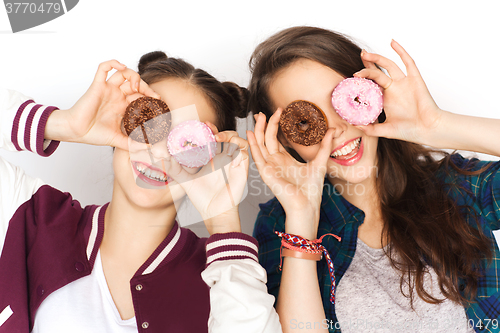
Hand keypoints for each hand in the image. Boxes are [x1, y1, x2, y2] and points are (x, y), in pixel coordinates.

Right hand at [45, 60, 159, 149]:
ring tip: (137, 87)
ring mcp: (107, 89)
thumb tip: (148, 148)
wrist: (76, 132)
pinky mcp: (97, 85)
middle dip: (147, 87)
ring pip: (123, 73)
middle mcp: (116, 96)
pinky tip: (121, 66)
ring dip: (133, 76)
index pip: (140, 96)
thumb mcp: (118, 140)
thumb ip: (132, 144)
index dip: (151, 96)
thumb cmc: (93, 134)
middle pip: (135, 83)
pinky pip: (103, 68)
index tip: (159, 102)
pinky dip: (113, 63)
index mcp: (122, 106)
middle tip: (154, 96)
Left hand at [166, 123, 248, 234]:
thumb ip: (174, 169)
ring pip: (239, 141)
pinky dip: (239, 150)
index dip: (211, 128)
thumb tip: (162, 158)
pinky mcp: (241, 170)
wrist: (213, 212)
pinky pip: (245, 154)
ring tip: (220, 140)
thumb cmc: (201, 197)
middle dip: (222, 131)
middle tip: (212, 133)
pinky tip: (230, 154)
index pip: (214, 137)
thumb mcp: (184, 180)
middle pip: (229, 135)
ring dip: (232, 137)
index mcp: (212, 157)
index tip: (203, 124)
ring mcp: (233, 163)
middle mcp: (224, 158)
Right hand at [247, 111, 334, 238]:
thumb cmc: (311, 189)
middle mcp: (275, 162)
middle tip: (265, 110)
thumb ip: (324, 145)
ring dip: (258, 130)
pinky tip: (250, 132)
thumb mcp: (320, 162)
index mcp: (285, 160)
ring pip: (260, 144)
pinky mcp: (266, 173)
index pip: (276, 139)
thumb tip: (332, 129)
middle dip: (265, 124)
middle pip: (266, 139)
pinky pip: (257, 156)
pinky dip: (253, 144)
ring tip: (259, 116)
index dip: (276, 125)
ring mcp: (269, 167)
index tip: (280, 111)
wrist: (307, 205)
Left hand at [353, 40, 442, 144]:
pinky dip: (401, 51)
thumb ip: (370, 129)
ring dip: (377, 58)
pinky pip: (408, 62)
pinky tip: (392, 42)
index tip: (352, 76)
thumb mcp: (385, 130)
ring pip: (389, 65)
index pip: (371, 84)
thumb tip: (355, 126)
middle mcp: (393, 88)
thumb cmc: (410, 130)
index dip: (363, 78)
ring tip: (365, 54)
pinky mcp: (415, 79)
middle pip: (378, 71)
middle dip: (368, 63)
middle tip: (360, 56)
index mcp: (385, 98)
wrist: (428, 129)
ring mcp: (404, 83)